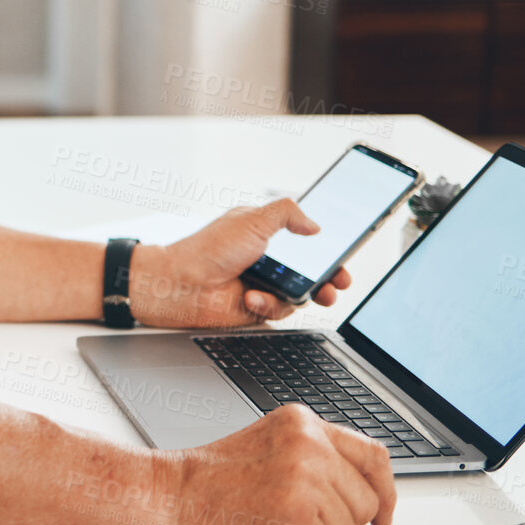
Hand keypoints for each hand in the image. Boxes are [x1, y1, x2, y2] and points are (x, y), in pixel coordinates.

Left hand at [129, 198, 351, 327]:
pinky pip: (281, 310)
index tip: (345, 253)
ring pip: (302, 293)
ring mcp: (263, 283)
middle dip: (331, 277)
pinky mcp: (257, 306)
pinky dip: (270, 305)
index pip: (305, 237)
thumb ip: (287, 214)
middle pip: (311, 270)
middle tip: (340, 281)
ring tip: (318, 293)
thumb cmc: (208, 249)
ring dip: (308, 293)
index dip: (327, 247)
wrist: (180, 285)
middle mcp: (267, 258)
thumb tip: (315, 225)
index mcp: (265, 232)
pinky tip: (252, 297)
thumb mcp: (252, 219)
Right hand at [154, 405, 395, 524]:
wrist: (169, 495)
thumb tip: (363, 492)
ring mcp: (303, 479)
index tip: (383, 515)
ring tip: (274, 522)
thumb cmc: (210, 479)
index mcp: (302, 423)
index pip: (374, 456)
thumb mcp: (270, 446)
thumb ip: (316, 457)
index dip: (386, 493)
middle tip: (299, 521)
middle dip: (339, 523)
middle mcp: (308, 445)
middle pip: (366, 503)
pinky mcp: (295, 516)